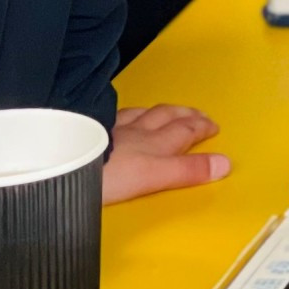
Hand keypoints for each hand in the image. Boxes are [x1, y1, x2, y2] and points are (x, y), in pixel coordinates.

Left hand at [100, 105, 229, 204]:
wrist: (65, 161)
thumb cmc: (106, 175)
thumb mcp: (152, 177)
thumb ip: (185, 172)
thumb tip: (223, 165)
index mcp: (152, 147)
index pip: (183, 135)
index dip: (201, 131)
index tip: (214, 127)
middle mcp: (138, 132)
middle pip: (168, 119)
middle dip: (188, 117)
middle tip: (202, 116)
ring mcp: (114, 128)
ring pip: (146, 114)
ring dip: (164, 111)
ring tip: (174, 110)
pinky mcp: (94, 128)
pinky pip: (120, 114)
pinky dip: (133, 112)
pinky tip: (129, 113)